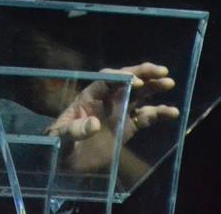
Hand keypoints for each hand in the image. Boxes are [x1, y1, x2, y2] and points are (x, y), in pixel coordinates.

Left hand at [46, 62, 179, 171]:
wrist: (67, 160)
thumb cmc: (60, 142)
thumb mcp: (62, 136)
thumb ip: (76, 130)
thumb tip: (95, 124)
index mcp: (89, 97)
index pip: (106, 81)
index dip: (121, 78)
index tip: (136, 82)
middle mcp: (106, 100)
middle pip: (126, 81)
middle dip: (142, 74)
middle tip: (161, 71)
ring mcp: (118, 112)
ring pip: (138, 95)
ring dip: (153, 88)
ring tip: (169, 82)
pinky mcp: (127, 127)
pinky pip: (145, 117)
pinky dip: (158, 113)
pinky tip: (172, 112)